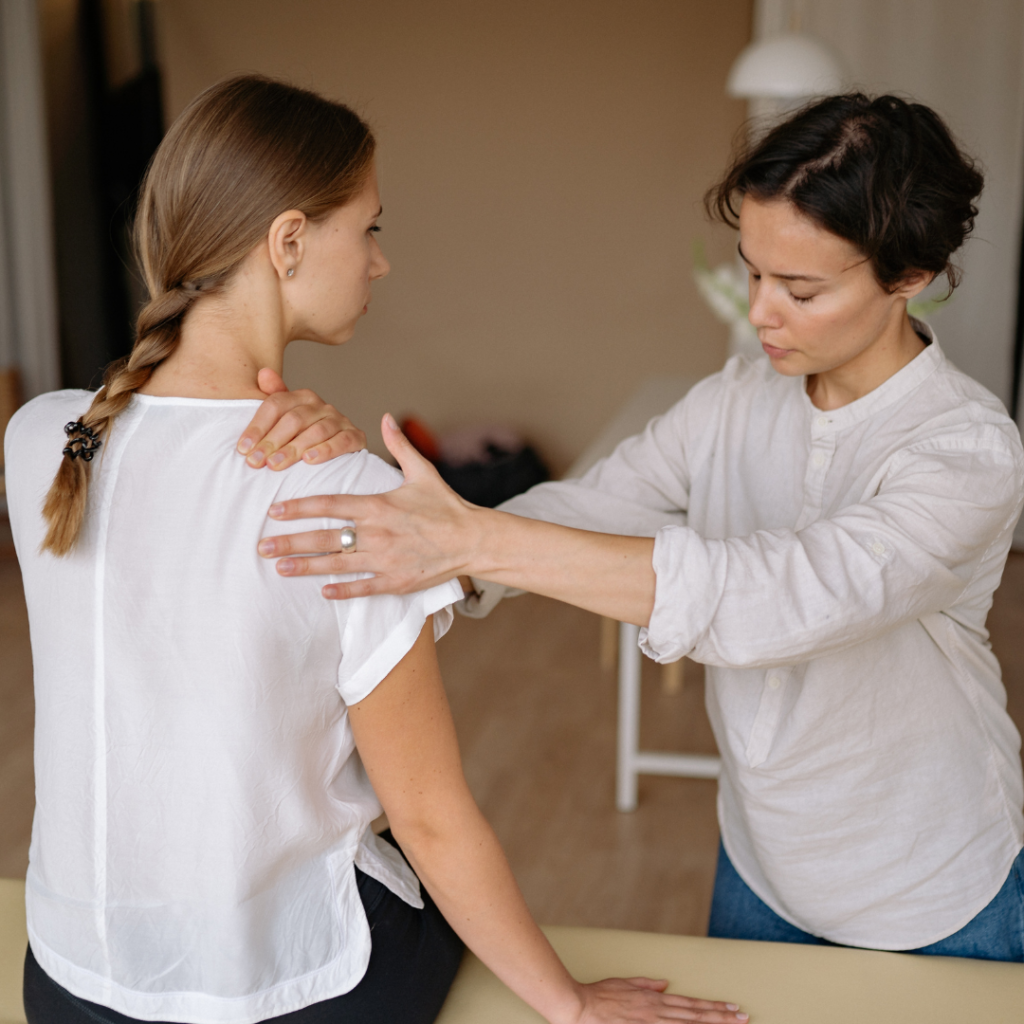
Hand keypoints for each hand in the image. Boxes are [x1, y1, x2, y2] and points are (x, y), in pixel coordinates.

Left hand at [236, 368, 366, 469]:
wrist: (338, 453)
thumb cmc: (304, 437)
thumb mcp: (285, 420)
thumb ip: (272, 399)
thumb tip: (263, 373)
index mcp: (302, 397)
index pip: (276, 405)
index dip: (257, 427)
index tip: (243, 449)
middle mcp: (322, 406)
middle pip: (294, 419)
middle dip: (272, 442)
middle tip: (256, 462)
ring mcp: (341, 420)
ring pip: (317, 431)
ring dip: (294, 448)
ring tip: (276, 464)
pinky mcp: (356, 437)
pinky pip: (342, 441)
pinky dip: (326, 450)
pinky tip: (309, 460)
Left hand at [258, 413, 481, 597]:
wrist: (473, 540)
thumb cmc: (446, 506)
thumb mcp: (423, 472)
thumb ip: (399, 446)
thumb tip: (386, 417)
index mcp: (379, 506)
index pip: (330, 505)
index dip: (299, 508)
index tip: (275, 512)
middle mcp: (377, 534)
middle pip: (324, 538)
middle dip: (290, 542)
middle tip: (262, 546)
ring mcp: (385, 560)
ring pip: (337, 565)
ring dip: (306, 567)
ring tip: (280, 568)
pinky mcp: (396, 581)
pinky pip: (362, 588)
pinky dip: (341, 590)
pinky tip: (322, 591)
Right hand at [569, 977, 746, 1023]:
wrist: (580, 1008)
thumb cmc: (600, 996)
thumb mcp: (625, 982)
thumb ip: (647, 984)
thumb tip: (665, 984)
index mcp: (654, 999)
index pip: (692, 1004)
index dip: (714, 1007)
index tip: (732, 1008)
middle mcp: (658, 1012)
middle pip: (697, 1016)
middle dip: (722, 1018)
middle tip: (744, 1018)